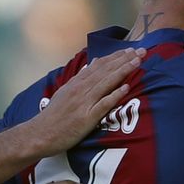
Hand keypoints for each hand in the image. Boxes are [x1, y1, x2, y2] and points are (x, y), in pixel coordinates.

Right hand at [26, 49, 143, 155]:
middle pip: (106, 71)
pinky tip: (126, 87)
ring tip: (137, 62)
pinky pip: (103, 104)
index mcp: (77, 83)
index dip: (116, 56)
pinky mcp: (86, 117)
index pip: (100, 65)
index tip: (131, 49)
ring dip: (123, 71)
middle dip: (125, 59)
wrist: (40, 133)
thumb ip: (80, 78)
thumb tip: (93, 64)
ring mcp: (84, 103)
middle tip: (142, 51)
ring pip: (106, 83)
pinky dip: (114, 95)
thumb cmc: (54, 116)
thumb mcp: (65, 91)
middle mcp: (81, 89)